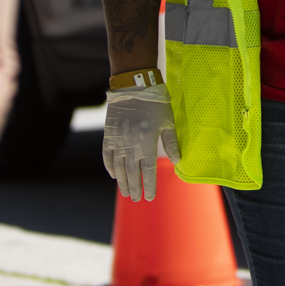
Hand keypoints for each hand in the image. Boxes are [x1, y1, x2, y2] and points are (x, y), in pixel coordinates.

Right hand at [103, 82, 178, 201]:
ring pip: (118, 167)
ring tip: (125, 192)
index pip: (147, 172)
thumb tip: (178, 162)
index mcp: (147, 143)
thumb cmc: (155, 103)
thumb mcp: (168, 122)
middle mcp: (131, 145)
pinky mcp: (108, 134)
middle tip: (136, 199)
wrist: (134, 86)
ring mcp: (118, 140)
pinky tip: (113, 175)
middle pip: (131, 173)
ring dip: (121, 182)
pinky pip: (107, 155)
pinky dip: (109, 167)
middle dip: (134, 188)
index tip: (149, 197)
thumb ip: (171, 143)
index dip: (148, 186)